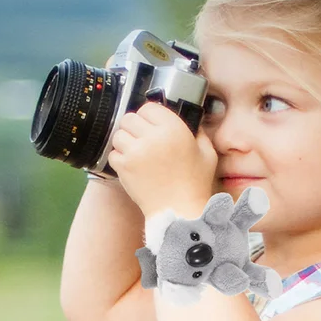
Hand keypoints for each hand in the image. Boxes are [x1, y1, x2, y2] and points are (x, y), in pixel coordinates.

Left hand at [107, 100, 217, 218]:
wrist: (179, 212)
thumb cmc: (194, 185)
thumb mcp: (207, 153)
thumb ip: (198, 132)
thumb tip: (192, 122)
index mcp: (173, 129)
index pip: (149, 107)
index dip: (149, 116)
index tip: (152, 125)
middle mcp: (152, 137)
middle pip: (129, 118)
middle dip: (134, 127)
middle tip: (141, 139)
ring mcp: (136, 153)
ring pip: (118, 134)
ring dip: (125, 141)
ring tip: (135, 152)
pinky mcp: (125, 168)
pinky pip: (113, 154)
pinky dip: (119, 158)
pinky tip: (131, 165)